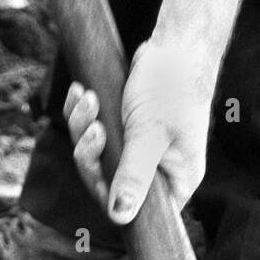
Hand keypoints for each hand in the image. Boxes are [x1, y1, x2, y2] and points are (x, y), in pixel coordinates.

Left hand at [63, 37, 215, 225]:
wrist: (178, 44)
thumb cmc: (173, 87)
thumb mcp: (150, 135)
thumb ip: (134, 176)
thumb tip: (121, 216)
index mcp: (176, 180)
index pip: (135, 207)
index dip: (108, 193)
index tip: (96, 167)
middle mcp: (158, 170)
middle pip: (107, 181)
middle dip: (91, 152)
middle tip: (94, 126)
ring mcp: (139, 150)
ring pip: (96, 154)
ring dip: (83, 127)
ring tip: (88, 99)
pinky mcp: (124, 129)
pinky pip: (94, 131)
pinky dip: (83, 113)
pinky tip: (81, 93)